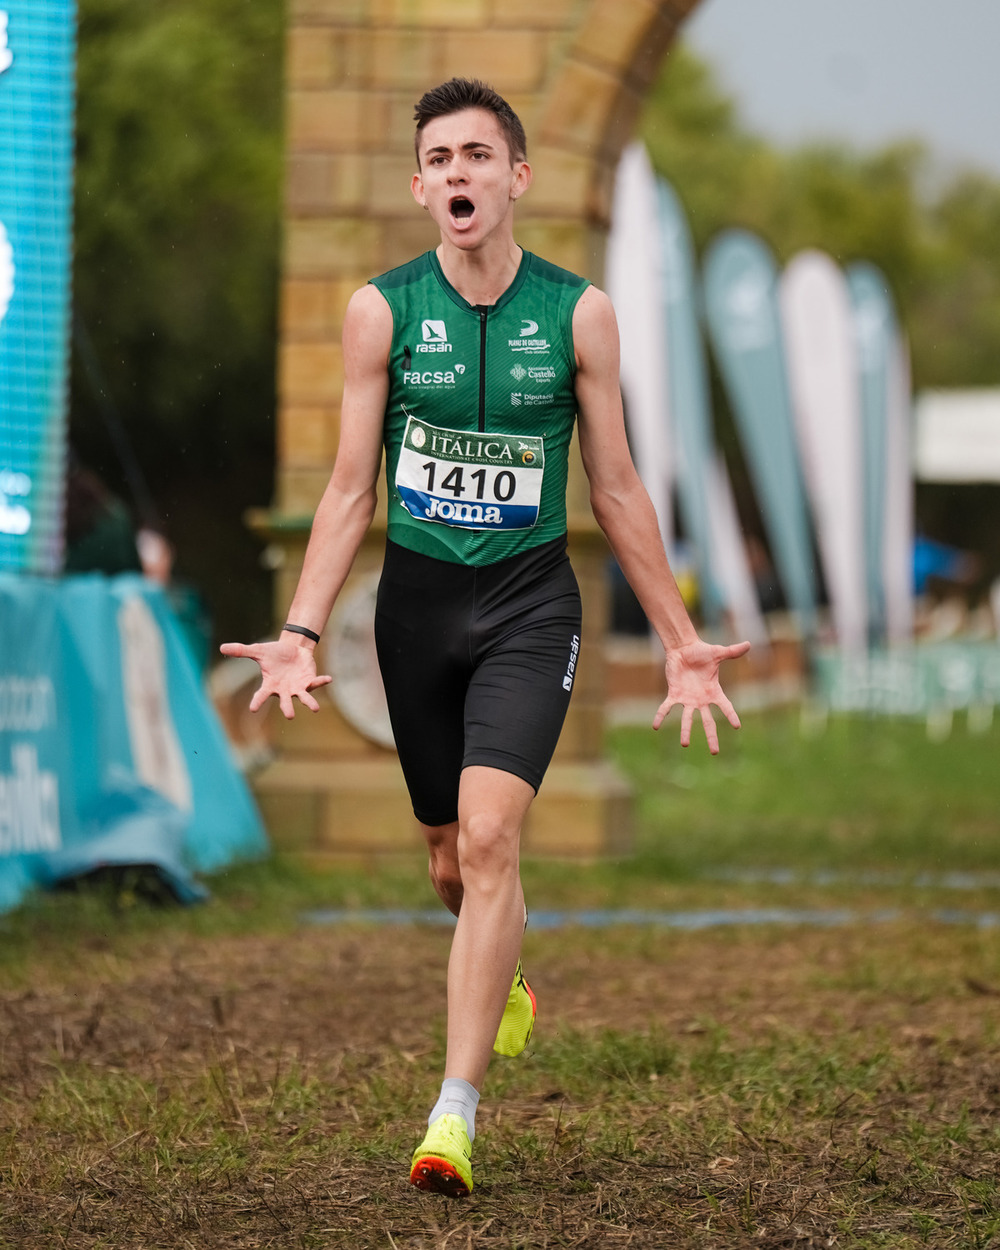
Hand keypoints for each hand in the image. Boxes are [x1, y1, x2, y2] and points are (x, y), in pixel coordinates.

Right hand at [218, 637, 332, 718]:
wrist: (293, 649)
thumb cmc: (275, 653)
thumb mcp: (258, 651)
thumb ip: (242, 651)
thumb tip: (221, 647)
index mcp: (270, 685)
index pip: (261, 695)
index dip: (257, 702)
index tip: (252, 709)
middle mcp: (284, 690)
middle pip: (285, 702)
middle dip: (288, 708)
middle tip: (290, 715)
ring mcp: (298, 688)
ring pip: (304, 697)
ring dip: (309, 702)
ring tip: (315, 708)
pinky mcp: (309, 681)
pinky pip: (316, 682)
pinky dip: (322, 681)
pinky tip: (329, 678)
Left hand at [653, 639, 750, 753]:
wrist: (684, 649)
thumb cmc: (702, 652)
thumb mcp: (718, 652)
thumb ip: (732, 652)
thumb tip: (749, 644)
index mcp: (714, 692)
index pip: (725, 706)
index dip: (730, 715)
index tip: (737, 726)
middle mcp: (701, 700)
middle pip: (708, 721)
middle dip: (711, 736)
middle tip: (715, 752)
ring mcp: (688, 699)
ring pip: (687, 718)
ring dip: (686, 731)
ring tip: (685, 743)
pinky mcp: (674, 694)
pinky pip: (666, 707)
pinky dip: (661, 715)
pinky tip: (656, 726)